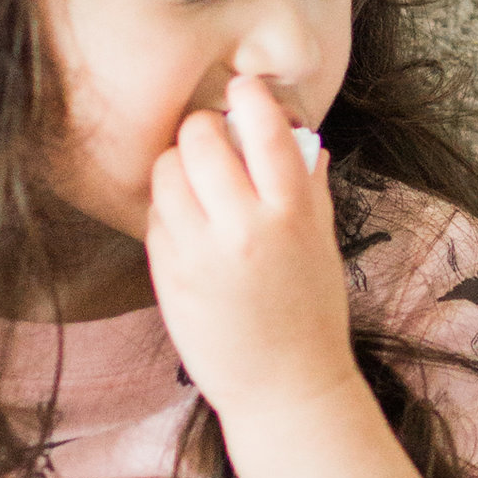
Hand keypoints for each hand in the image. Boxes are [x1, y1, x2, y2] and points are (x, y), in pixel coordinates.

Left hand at [146, 79, 355, 429]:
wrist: (285, 389)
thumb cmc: (312, 314)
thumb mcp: (322, 244)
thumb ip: (307, 185)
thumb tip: (298, 135)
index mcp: (291, 213)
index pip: (263, 127)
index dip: (249, 96)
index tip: (244, 89)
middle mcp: (242, 226)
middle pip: (200, 137)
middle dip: (204, 129)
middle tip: (213, 139)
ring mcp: (198, 250)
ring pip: (166, 170)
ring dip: (179, 164)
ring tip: (197, 181)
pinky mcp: (167, 273)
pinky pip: (155, 214)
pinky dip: (168, 207)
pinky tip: (189, 223)